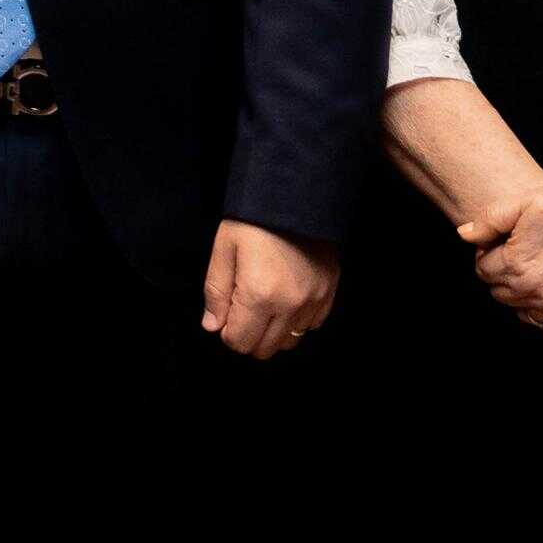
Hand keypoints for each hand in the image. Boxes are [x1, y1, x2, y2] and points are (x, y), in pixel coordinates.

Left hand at [201, 220, 336, 359]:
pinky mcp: (329, 291)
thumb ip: (216, 292)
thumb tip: (213, 326)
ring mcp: (314, 300)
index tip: (227, 313)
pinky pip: (312, 325)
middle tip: (243, 309)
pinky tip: (287, 299)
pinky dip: (297, 320)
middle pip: (265, 348)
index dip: (227, 332)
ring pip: (290, 340)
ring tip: (265, 304)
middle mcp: (290, 304)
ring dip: (273, 331)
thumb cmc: (253, 220)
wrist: (295, 194)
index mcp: (258, 295)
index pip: (240, 341)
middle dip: (249, 335)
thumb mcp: (224, 249)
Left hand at [456, 175, 542, 339]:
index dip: (493, 254)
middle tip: (529, 255)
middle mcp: (535, 293)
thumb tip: (465, 235)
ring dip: (528, 296)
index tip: (509, 243)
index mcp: (515, 264)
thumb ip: (491, 219)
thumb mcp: (530, 199)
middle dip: (507, 276)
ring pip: (525, 313)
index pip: (484, 270)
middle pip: (502, 293)